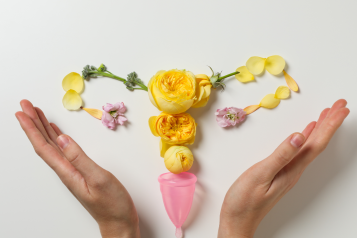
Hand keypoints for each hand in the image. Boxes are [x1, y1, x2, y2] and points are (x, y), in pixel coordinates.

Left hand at [15, 100, 139, 237]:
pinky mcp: (81, 171)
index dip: (31, 128)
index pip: (44, 146)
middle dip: (33, 123)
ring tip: (36, 113)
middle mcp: (66, 170)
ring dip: (43, 128)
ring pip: (53, 145)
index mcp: (67, 171)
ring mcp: (73, 171)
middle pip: (44, 143)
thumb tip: (62, 138)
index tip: (22, 112)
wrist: (118, 221)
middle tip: (25, 105)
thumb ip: (79, 158)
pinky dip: (57, 138)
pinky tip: (56, 132)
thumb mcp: (98, 179)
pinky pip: (63, 150)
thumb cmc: (111, 204)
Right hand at [218, 99, 349, 237]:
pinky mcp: (281, 172)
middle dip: (330, 123)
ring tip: (327, 114)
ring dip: (321, 129)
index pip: (316, 143)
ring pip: (310, 146)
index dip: (330, 125)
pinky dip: (305, 138)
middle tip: (340, 105)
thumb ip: (281, 155)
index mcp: (292, 169)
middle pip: (318, 143)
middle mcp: (294, 170)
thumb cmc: (245, 200)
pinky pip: (299, 151)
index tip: (341, 108)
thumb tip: (299, 135)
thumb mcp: (261, 175)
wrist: (237, 219)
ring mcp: (288, 171)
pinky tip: (305, 133)